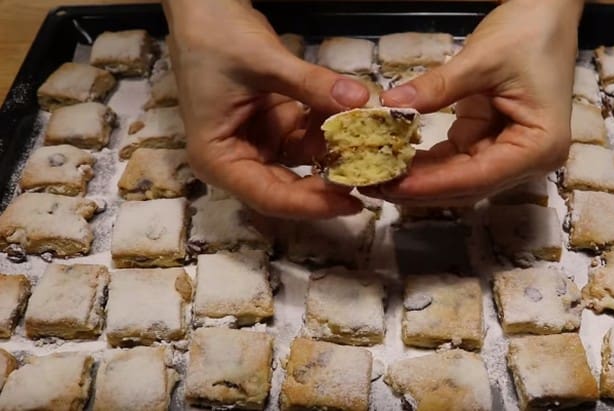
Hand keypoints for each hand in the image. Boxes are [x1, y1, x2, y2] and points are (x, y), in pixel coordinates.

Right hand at [164, 0, 369, 218]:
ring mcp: (257, 143)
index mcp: (218, 158)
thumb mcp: (265, 61)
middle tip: (372, 175)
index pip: (268, 196)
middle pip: (288, 188)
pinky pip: (308, 137)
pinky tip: (354, 115)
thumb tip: (361, 100)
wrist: (205, 8)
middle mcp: (236, 160)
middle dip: (330, 181)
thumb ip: (312, 84)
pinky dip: (330, 127)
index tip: (351, 203)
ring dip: (336, 150)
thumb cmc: (217, 36)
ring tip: (370, 139)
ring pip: (304, 161)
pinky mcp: (274, 127)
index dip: (311, 204)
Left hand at [364, 0, 582, 206]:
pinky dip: (425, 162)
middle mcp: (528, 161)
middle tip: (373, 185)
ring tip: (376, 176)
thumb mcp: (481, 59)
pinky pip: (454, 160)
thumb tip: (390, 106)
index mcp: (538, 146)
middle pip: (467, 187)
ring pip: (457, 179)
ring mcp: (509, 154)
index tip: (393, 184)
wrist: (545, 16)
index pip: (479, 177)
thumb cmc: (527, 33)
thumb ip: (437, 87)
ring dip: (419, 179)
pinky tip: (393, 159)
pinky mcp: (489, 142)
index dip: (433, 184)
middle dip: (420, 188)